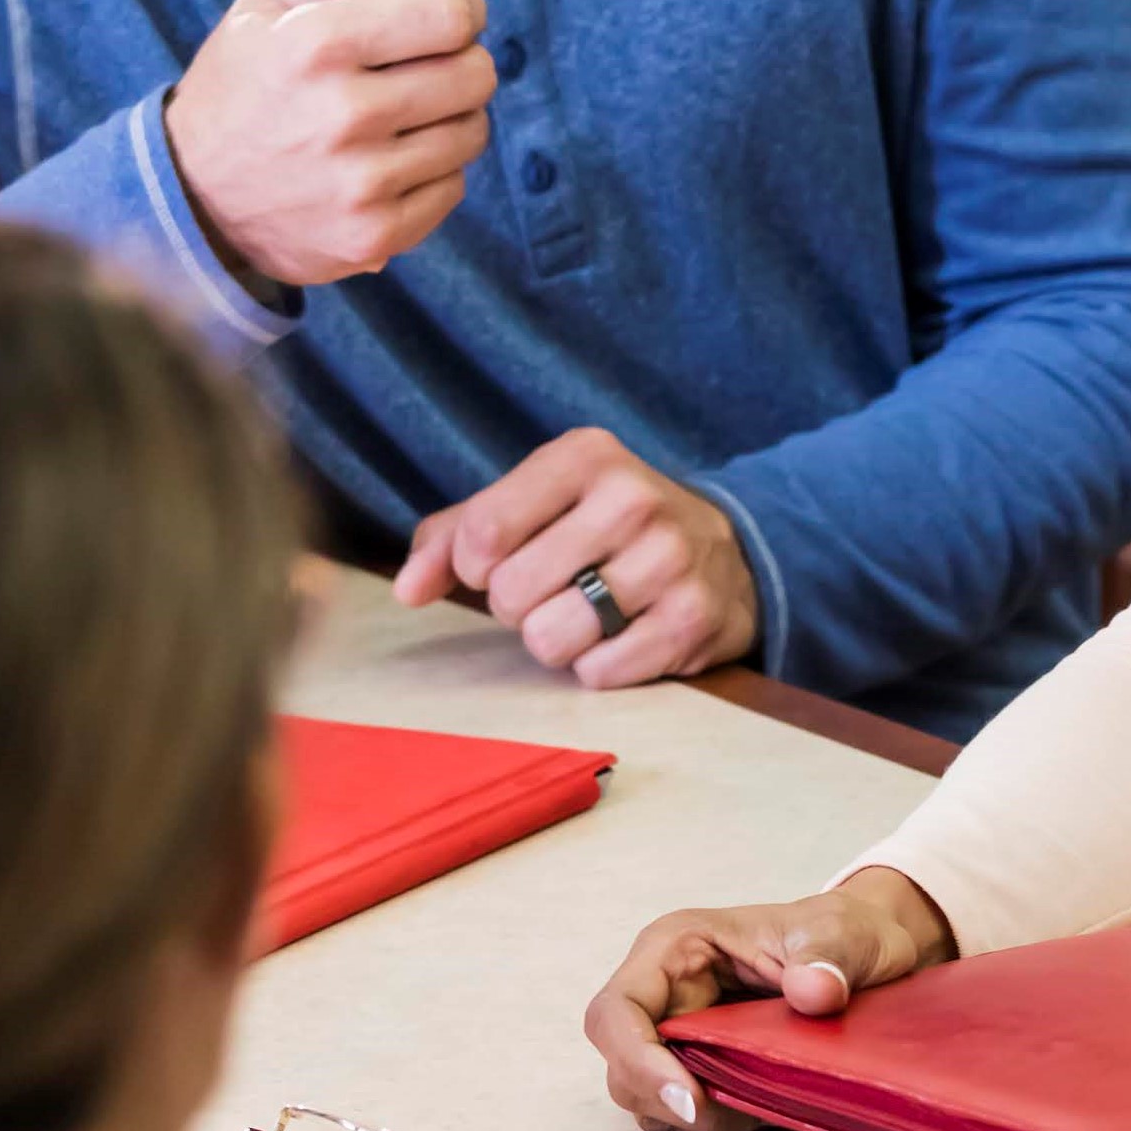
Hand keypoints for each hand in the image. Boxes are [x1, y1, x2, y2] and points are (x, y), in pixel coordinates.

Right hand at [163, 0, 491, 286]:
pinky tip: (389, 160)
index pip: (454, 15)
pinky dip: (434, 170)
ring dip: (451, 116)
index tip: (437, 16)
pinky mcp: (374, 235)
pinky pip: (455, 188)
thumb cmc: (244, 78)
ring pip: (473, 131)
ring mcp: (360, 183)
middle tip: (420, 65)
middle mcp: (343, 115)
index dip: (460, 8)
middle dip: (460, 60)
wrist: (190, 194)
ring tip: (401, 113)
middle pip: (476, 74)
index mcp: (318, 43)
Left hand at [392, 425, 757, 683]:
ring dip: (557, 640)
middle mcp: (633, 498)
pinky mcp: (692, 618)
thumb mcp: (533, 505)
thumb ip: (454, 537)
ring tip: (589, 612)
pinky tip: (624, 634)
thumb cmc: (601, 529)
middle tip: (556, 588)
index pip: (482, 532)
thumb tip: (407, 589)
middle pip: (511, 594)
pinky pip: (597, 673)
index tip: (497, 562)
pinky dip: (598, 666)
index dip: (473, 567)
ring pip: (550, 639)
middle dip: (519, 606)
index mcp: (586, 457)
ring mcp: (670, 559)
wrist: (724, 553)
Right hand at [583, 872, 956, 1130]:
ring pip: (646, 1094)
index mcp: (677, 947)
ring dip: (693, 1114)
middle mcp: (665, 990)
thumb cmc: (844, 930)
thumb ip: (828, 959)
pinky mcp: (698, 1063)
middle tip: (729, 1112)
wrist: (867, 949)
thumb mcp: (844, 935)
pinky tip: (756, 1106)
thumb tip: (815, 991)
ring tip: (754, 1103)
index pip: (617, 1010)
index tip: (690, 1098)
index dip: (636, 1059)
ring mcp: (678, 1030)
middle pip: (622, 1062)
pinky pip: (681, 1108)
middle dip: (667, 1098)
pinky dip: (712, 1120)